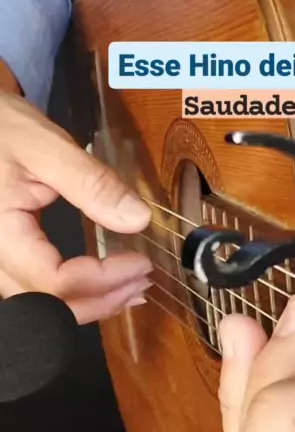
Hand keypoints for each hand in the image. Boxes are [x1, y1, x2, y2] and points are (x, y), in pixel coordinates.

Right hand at [0, 91, 152, 322]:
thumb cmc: (1, 127)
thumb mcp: (46, 146)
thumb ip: (91, 183)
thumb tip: (139, 219)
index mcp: (1, 232)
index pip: (55, 280)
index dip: (104, 280)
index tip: (143, 262)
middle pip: (49, 304)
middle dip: (103, 300)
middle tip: (144, 282)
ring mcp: (0, 257)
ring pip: (44, 302)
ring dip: (90, 301)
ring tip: (131, 287)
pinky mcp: (9, 252)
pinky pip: (40, 286)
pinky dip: (75, 290)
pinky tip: (102, 281)